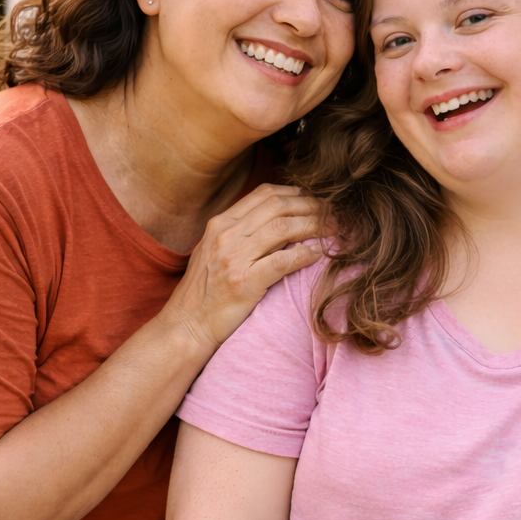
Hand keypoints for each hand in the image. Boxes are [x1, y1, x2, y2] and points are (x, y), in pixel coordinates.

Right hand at [160, 184, 329, 353]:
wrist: (187, 326)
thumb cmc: (206, 292)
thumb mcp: (216, 252)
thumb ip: (242, 233)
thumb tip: (280, 220)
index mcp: (220, 223)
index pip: (265, 194)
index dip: (295, 193)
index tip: (315, 201)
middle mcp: (226, 235)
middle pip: (278, 205)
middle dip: (311, 206)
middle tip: (334, 214)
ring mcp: (233, 258)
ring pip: (283, 228)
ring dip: (315, 226)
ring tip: (334, 231)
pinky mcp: (244, 282)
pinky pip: (283, 260)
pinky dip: (305, 254)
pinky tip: (319, 254)